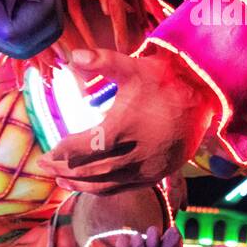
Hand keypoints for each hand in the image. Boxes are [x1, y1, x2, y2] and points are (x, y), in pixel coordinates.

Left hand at [36, 47, 219, 192]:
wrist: (202, 100)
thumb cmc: (164, 81)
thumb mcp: (133, 67)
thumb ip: (103, 61)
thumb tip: (74, 56)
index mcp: (124, 129)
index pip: (85, 148)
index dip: (64, 151)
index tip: (49, 149)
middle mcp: (134, 155)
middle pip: (91, 171)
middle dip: (64, 170)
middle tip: (43, 166)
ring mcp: (146, 169)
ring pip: (106, 185)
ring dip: (80, 185)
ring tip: (60, 180)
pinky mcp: (155, 176)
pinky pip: (123, 188)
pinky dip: (102, 190)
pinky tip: (89, 187)